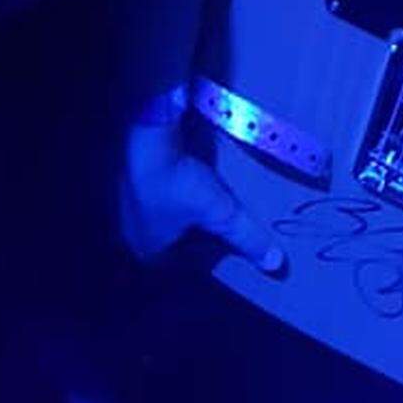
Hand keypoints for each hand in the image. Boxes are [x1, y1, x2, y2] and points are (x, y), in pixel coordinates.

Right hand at [119, 122, 282, 271]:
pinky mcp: (128, 178)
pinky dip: (177, 186)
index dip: (214, 249)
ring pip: (168, 214)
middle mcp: (133, 235)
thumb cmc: (180, 185)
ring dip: (189, 205)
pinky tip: (193, 172)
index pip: (187, 262)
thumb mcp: (221, 213)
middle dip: (202, 227)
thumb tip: (275, 263)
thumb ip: (247, 238)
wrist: (148, 139)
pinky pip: (159, 191)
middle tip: (225, 212)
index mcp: (151, 252)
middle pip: (178, 238)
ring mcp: (127, 205)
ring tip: (211, 192)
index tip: (232, 233)